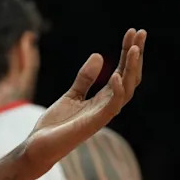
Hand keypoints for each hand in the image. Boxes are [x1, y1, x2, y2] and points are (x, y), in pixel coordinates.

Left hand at [24, 28, 145, 177]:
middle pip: (130, 78)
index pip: (122, 72)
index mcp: (103, 99)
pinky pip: (112, 106)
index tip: (133, 32)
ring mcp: (102, 115)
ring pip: (126, 90)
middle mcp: (107, 106)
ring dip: (131, 69)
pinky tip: (116, 75)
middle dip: (135, 56)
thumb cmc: (56, 124)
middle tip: (140, 33)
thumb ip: (85, 79)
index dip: (128, 53)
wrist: (38, 146)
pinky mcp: (93, 124)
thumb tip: (99, 56)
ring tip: (134, 48)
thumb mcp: (71, 95)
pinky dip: (117, 91)